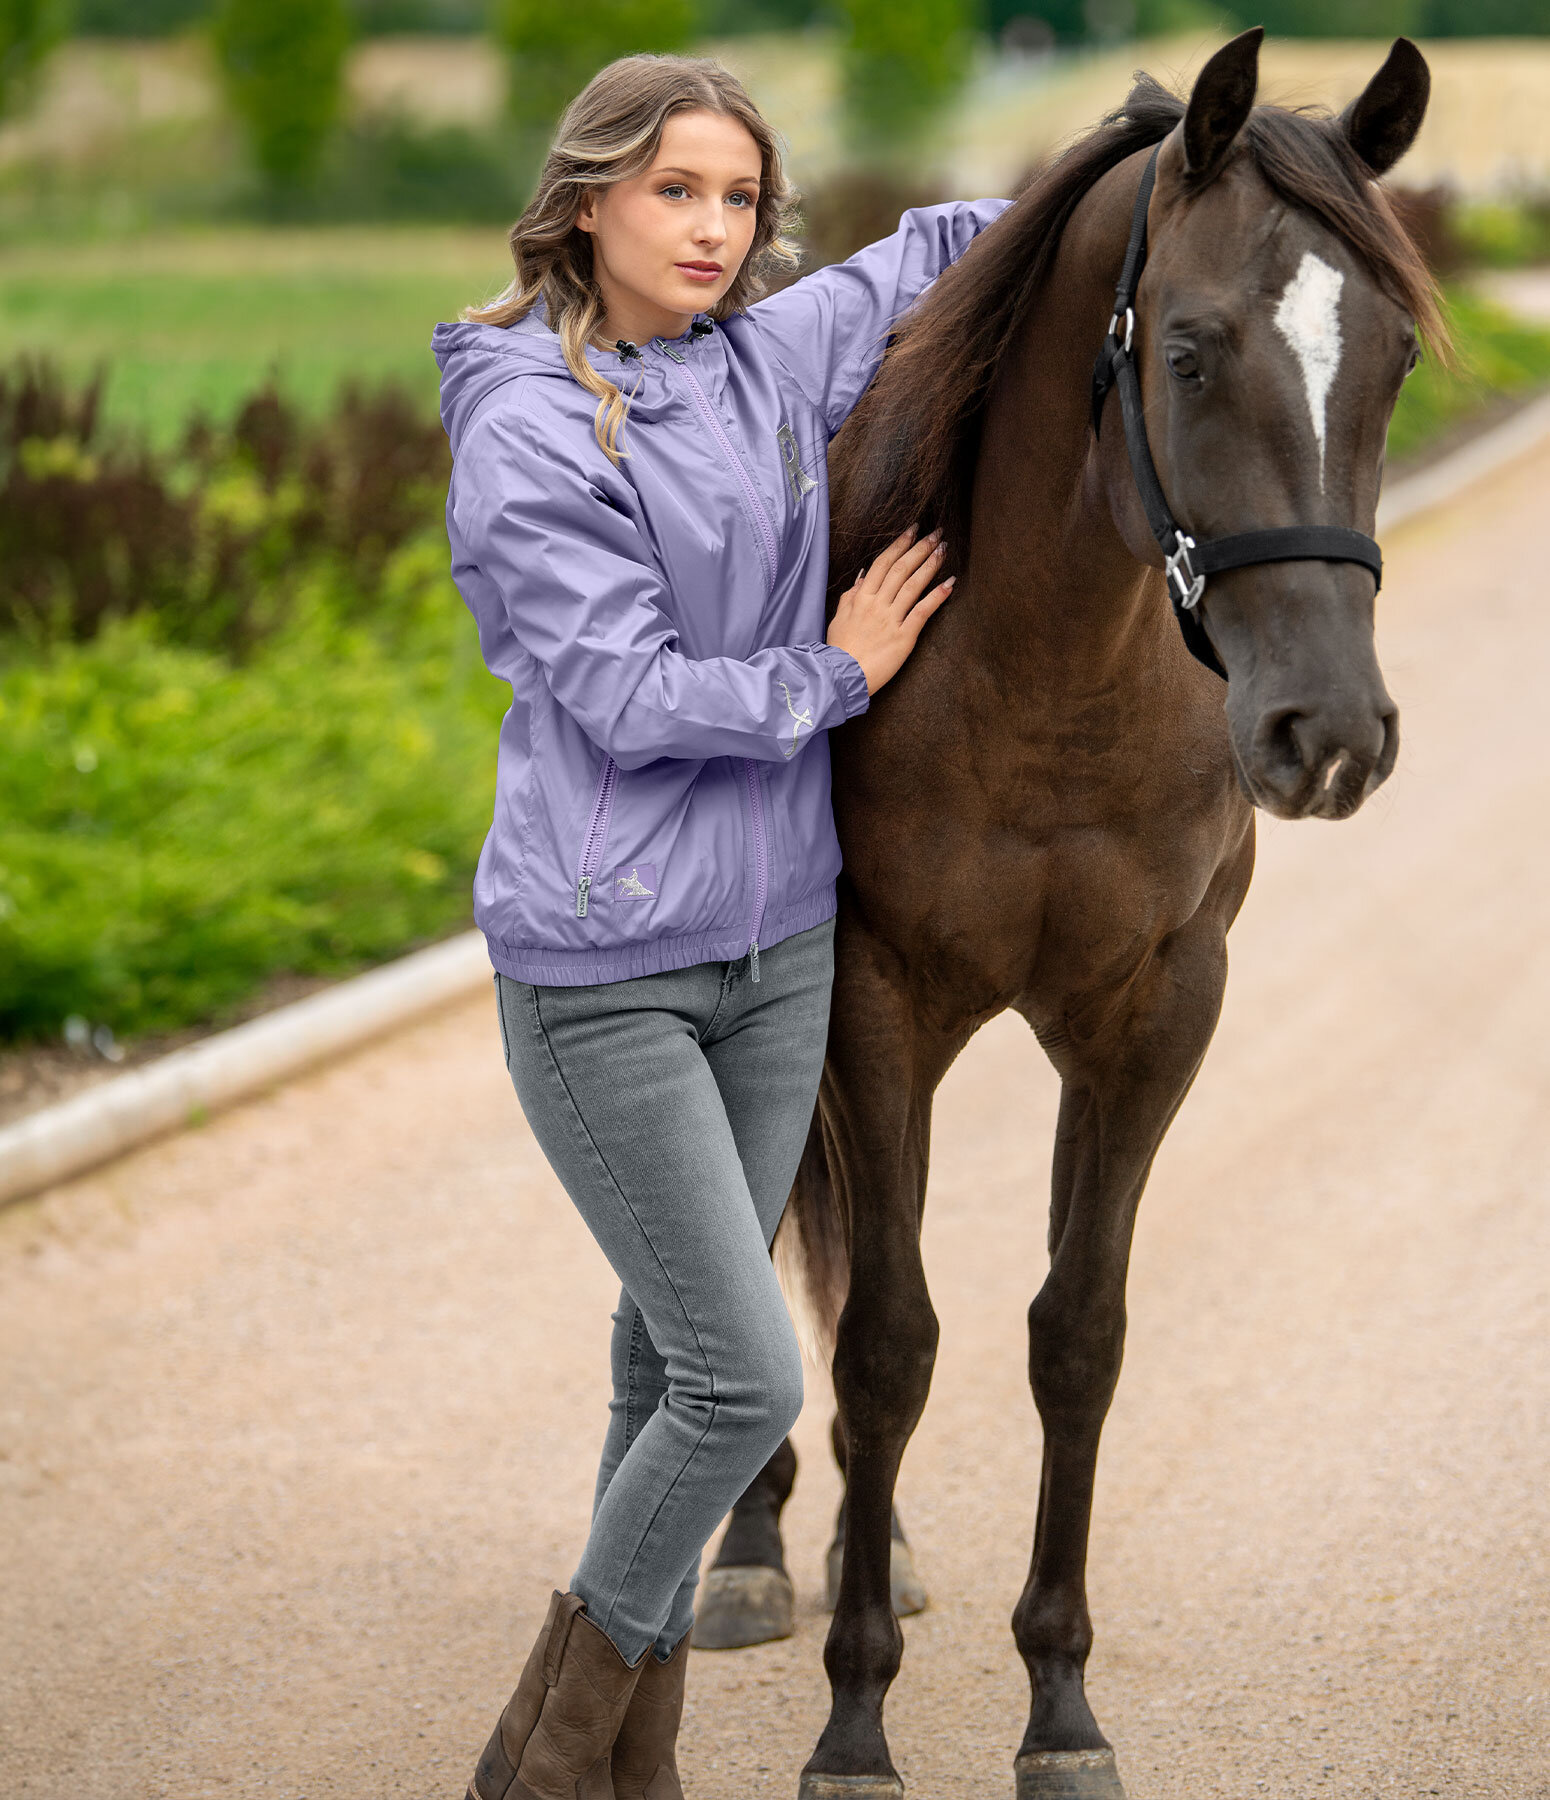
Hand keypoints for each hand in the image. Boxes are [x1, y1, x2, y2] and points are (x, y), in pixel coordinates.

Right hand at [826, 522, 954, 695]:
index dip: (899, 544)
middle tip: (936, 533)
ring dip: (930, 564)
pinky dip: (937, 596)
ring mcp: (891, 620)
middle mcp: (877, 604)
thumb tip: (862, 575)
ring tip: (944, 549)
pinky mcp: (904, 637)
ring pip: (913, 585)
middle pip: (901, 569)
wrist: (842, 677)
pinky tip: (950, 583)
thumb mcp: (839, 618)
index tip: (913, 530)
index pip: (883, 563)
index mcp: (861, 597)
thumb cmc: (839, 650)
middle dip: (920, 548)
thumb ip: (851, 595)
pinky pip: (922, 612)